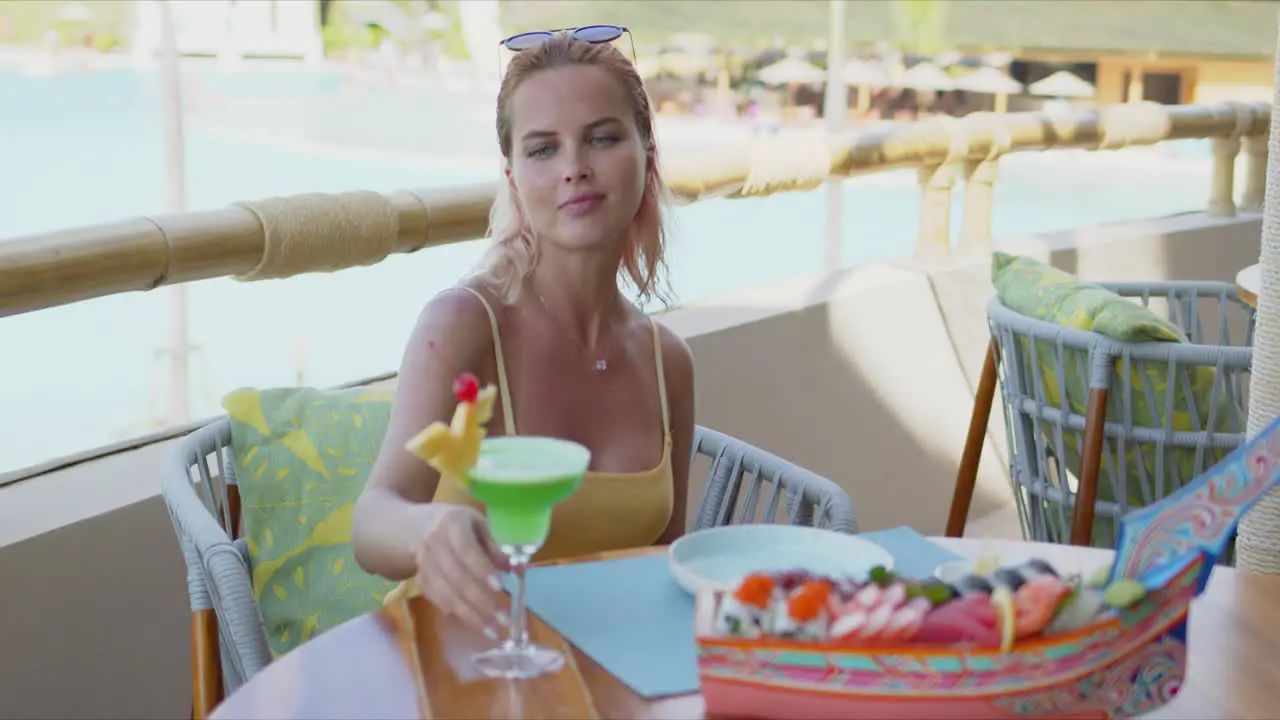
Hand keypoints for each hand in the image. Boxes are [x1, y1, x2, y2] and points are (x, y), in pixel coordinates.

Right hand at [412, 504, 508, 636]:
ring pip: (445, 593)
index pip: (465, 549)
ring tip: (492, 630)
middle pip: (455, 576)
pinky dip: (455, 612)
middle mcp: (433, 543)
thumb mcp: (480, 524)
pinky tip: (473, 623)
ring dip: (469, 614)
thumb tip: (517, 569)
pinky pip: (436, 599)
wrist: (420, 526)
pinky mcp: (419, 579)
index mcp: (452, 523)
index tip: (500, 587)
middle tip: (502, 619)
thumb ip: (496, 546)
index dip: (481, 569)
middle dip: (480, 600)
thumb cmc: (460, 524)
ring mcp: (423, 562)